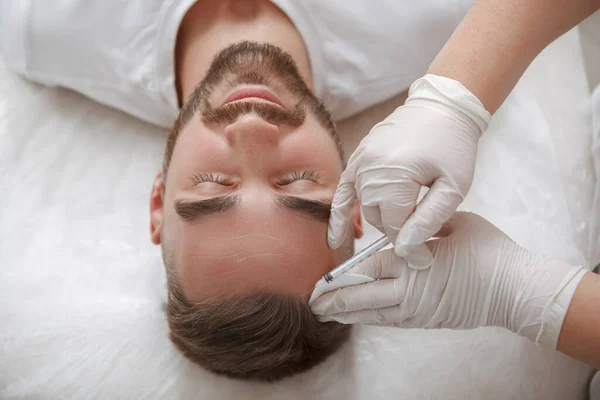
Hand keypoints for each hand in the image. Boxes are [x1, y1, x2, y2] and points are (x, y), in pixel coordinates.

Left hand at [312, 213, 586, 348]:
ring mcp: (417, 308)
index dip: (343, 274)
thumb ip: (426, 223)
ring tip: (327, 314)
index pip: (368, 267)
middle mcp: (409, 288)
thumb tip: (408, 223)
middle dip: (334, 300)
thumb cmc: (488, 250)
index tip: (323, 278)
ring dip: (347, 314)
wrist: (515, 288)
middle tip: (313, 303)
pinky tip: (358, 319)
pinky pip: (391, 322)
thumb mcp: (456, 222)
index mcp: (412, 260)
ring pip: (373, 314)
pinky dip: (370, 320)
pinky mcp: (427, 320)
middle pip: (362, 296)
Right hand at [328, 75, 490, 267]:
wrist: (442, 107)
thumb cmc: (453, 146)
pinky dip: (339, 215)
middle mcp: (370, 168)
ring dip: (381, 220)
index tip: (424, 259)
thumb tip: (406, 250)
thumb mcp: (453, 187)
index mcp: (396, 175)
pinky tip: (335, 239)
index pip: (395, 226)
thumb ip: (429, 220)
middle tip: (420, 235)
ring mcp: (360, 161)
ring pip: (364, 208)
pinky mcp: (357, 158)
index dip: (409, 246)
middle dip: (398, 231)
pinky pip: (342, 193)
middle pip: (378, 218)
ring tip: (398, 229)